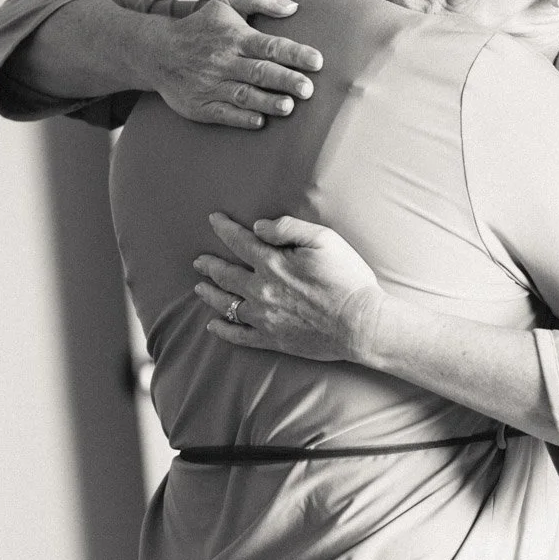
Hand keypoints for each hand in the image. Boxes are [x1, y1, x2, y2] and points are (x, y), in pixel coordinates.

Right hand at [145, 0, 323, 129]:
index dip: (294, 53)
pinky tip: (260, 121)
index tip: (317, 61)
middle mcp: (224, 61)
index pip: (269, 45)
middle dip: (285, 80)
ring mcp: (211, 85)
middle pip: (259, 72)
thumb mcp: (226, 2)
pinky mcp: (200, 105)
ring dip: (266, 102)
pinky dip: (241, 118)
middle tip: (309, 89)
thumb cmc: (202, 27)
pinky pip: (223, 113)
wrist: (157, 52)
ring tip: (288, 107)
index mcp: (235, 37)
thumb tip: (293, 6)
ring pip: (243, 95)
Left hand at [190, 213, 383, 362]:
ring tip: (199, 287)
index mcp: (273, 263)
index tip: (213, 219)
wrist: (360, 323)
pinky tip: (213, 326)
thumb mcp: (323, 240)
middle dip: (209, 265)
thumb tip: (257, 227)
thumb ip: (287, 229)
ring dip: (210, 294)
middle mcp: (261, 290)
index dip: (224, 228)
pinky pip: (238, 336)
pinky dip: (223, 330)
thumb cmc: (347, 279)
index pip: (239, 241)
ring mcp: (264, 317)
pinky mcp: (272, 340)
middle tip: (199, 261)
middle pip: (226, 274)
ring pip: (226, 304)